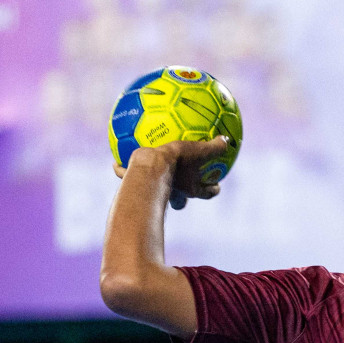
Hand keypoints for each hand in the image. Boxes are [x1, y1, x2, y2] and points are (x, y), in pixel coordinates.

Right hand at [112, 136, 231, 206]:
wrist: (149, 170)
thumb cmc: (176, 162)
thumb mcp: (199, 150)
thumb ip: (215, 146)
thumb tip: (228, 140)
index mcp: (189, 187)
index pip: (206, 193)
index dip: (212, 190)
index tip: (216, 186)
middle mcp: (172, 191)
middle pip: (180, 202)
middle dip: (181, 200)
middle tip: (184, 190)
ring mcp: (152, 190)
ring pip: (150, 193)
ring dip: (148, 188)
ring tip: (143, 175)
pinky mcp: (133, 184)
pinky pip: (125, 177)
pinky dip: (120, 171)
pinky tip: (115, 163)